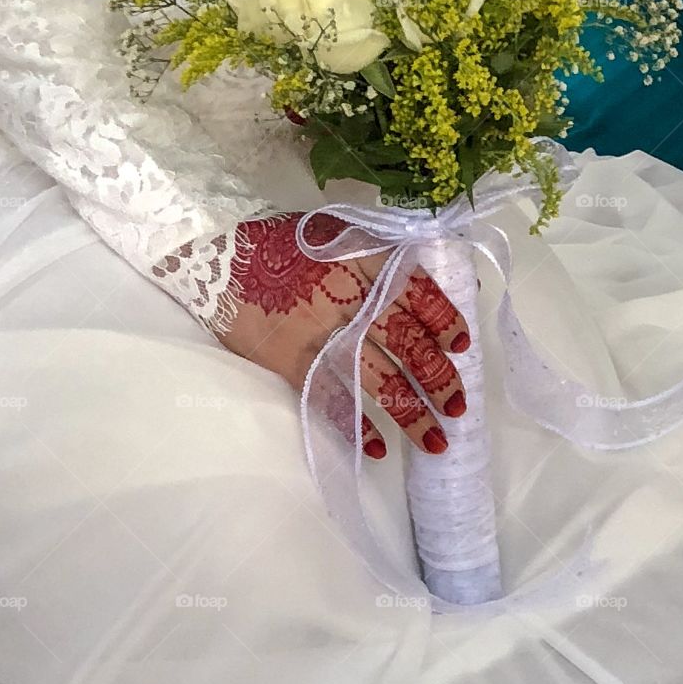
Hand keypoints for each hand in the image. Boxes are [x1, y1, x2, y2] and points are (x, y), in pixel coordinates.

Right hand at [219, 213, 470, 458]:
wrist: (220, 259)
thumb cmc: (284, 243)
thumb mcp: (340, 233)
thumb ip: (382, 255)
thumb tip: (427, 280)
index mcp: (369, 264)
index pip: (423, 297)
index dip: (447, 324)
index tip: (462, 347)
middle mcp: (355, 301)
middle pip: (411, 346)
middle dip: (440, 381)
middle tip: (458, 407)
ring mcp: (326, 336)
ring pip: (382, 381)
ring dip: (412, 414)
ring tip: (435, 441)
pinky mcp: (296, 363)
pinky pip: (334, 400)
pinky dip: (357, 428)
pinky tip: (377, 450)